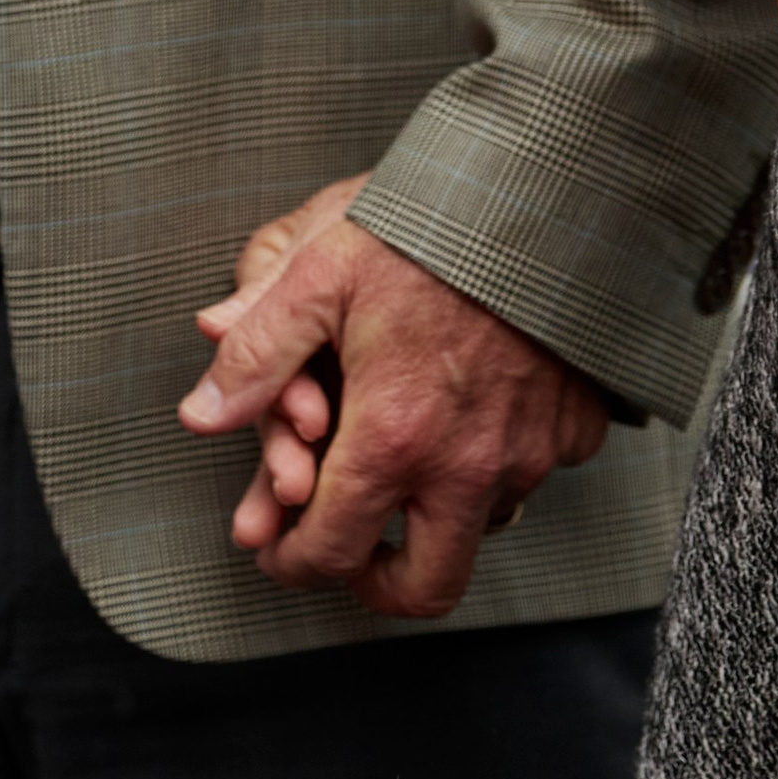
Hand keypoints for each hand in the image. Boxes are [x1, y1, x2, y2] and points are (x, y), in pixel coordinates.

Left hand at [179, 194, 608, 616]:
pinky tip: (475, 414)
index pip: (332, 551)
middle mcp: (469, 463)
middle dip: (378, 585)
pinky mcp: (576, 427)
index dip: (292, 565)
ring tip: (409, 466)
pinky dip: (501, 462)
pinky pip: (534, 472)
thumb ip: (257, 353)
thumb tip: (201, 415)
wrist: (546, 189)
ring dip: (440, 514)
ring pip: (482, 527)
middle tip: (353, 556)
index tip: (278, 550)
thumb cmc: (429, 224)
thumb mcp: (321, 272)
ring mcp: (531, 451)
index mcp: (393, 436)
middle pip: (426, 589)